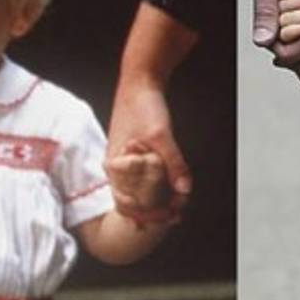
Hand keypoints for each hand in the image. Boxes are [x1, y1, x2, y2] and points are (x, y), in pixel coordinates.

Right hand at [107, 76, 189, 221]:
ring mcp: (124, 164)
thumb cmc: (143, 106)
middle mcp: (116, 168)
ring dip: (157, 202)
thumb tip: (184, 190)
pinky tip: (171, 193)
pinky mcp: (133, 157)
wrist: (140, 83)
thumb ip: (173, 163)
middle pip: (133, 202)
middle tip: (177, 215)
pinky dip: (157, 189)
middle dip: (155, 211)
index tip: (169, 216)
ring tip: (177, 208)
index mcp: (116, 166)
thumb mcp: (161, 135)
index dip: (149, 214)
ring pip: (139, 193)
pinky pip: (143, 180)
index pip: (127, 203)